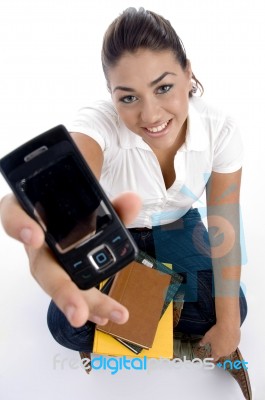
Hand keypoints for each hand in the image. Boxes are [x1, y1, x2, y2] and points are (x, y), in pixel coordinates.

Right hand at [0, 192, 141, 327]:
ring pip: (59, 283)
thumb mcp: (91, 196)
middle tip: (77, 312)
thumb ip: (111, 201)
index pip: (14, 213)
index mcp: (33, 210)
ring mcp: (48, 259)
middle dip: (61, 290)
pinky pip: (73, 289)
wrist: (70, 204)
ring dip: (81, 302)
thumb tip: (133, 202)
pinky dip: (89, 302)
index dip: (20, 225)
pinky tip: (105, 314)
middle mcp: (36, 239)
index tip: (36, 236)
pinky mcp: (62, 272)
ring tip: (106, 315)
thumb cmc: (73, 199)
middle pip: (42, 266)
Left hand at [199, 323, 240, 360]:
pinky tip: (228, 335)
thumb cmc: (216, 332)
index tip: (212, 356)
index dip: (212, 357)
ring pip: (228, 349)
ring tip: (223, 337)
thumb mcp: (207, 336)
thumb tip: (200, 344)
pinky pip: (233, 344)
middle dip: (219, 349)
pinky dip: (231, 341)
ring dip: (225, 345)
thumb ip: (203, 342)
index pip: (214, 358)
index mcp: (217, 352)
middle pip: (221, 353)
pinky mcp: (237, 343)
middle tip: (217, 341)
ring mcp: (232, 348)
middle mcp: (225, 353)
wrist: (228, 326)